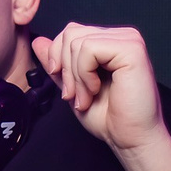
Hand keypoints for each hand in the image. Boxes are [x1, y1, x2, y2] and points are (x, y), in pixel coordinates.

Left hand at [32, 24, 166, 155]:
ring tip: (86, 98)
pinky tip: (96, 90)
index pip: (71, 32)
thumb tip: (38, 42)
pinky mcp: (132, 49)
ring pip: (76, 42)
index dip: (58, 59)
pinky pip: (89, 49)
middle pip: (70, 33)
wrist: (130, 139)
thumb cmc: (109, 118)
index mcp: (110, 42)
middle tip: (76, 97)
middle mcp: (121, 36)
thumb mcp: (73, 87)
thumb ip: (59, 64)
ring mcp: (129, 40)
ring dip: (75, 77)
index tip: (67, 90)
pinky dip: (84, 74)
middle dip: (65, 70)